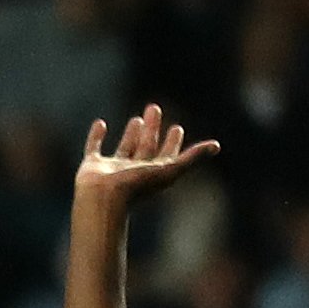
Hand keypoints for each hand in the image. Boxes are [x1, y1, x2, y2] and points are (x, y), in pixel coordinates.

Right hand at [72, 105, 218, 213]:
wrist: (103, 198)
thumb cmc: (137, 186)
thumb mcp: (170, 170)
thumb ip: (192, 157)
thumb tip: (217, 146)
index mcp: (151, 174)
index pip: (166, 156)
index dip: (173, 143)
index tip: (177, 128)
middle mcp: (132, 172)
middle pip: (146, 148)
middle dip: (152, 129)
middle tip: (155, 109)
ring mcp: (111, 170)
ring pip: (124, 148)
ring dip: (131, 134)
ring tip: (137, 118)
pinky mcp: (91, 166)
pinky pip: (94, 148)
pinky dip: (96, 136)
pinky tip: (101, 124)